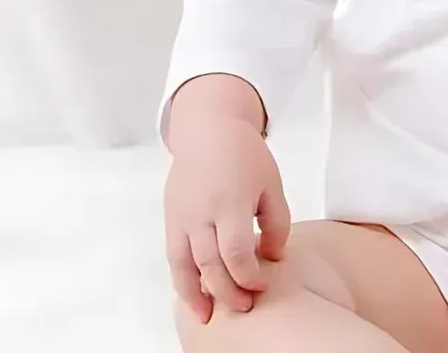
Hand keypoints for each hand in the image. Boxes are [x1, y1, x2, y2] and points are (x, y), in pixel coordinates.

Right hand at [164, 116, 290, 322]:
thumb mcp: (271, 183)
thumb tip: (273, 258)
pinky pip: (174, 258)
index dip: (249, 274)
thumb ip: (276, 222)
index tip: (263, 283)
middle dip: (228, 291)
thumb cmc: (245, 155)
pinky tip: (195, 297)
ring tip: (212, 316)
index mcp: (230, 201)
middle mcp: (201, 213)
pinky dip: (182, 282)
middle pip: (210, 265)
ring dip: (199, 295)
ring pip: (186, 267)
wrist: (208, 131)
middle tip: (247, 306)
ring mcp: (181, 218)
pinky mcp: (171, 220)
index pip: (236, 251)